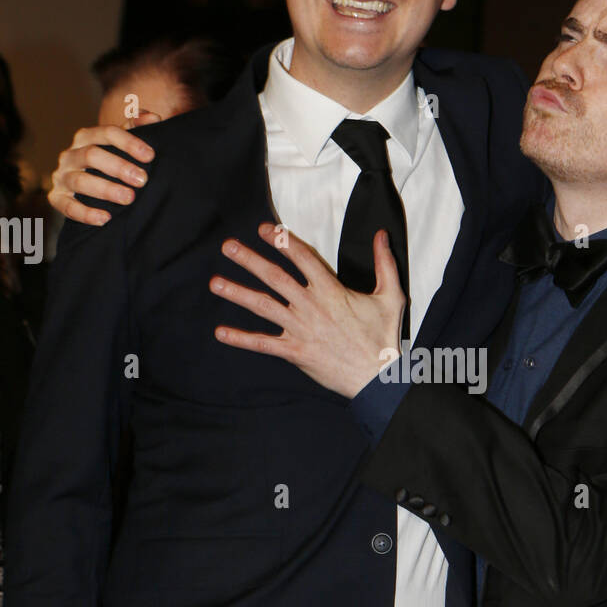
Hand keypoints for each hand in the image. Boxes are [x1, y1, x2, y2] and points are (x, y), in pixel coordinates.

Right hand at [49, 123, 154, 225]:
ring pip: (80, 181)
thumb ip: (136, 128)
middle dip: (119, 167)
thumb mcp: (121, 144)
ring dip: (105, 190)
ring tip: (129, 198)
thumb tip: (153, 118)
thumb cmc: (109, 162)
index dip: (129, 142)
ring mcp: (61, 176)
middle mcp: (70, 154)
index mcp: (86, 137)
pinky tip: (105, 218)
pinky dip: (85, 213)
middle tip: (142, 180)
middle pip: (92, 155)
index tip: (150, 156)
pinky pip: (67, 206)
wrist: (85, 189)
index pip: (106, 133)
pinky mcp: (56, 197)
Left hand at [211, 224, 404, 396]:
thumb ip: (384, 263)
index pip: (302, 258)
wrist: (377, 377)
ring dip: (237, 293)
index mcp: (331, 291)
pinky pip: (263, 344)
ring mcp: (300, 329)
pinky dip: (241, 339)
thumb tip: (381, 235)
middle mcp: (311, 306)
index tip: (264, 229)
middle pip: (274, 277)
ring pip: (263, 306)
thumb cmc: (385, 337)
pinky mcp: (295, 351)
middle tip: (228, 247)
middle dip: (249, 260)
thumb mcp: (391, 295)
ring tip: (215, 283)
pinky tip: (221, 332)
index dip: (282, 240)